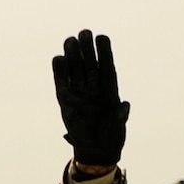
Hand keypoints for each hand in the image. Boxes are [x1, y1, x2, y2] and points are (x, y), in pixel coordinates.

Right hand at [52, 29, 130, 166]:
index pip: (107, 68)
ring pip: (76, 70)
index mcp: (110, 91)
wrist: (96, 151)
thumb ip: (120, 117)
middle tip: (84, 32)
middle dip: (88, 49)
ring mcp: (80, 94)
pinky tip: (59, 58)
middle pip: (90, 65)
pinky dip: (60, 72)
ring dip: (73, 55)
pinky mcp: (66, 102)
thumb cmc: (111, 138)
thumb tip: (124, 106)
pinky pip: (62, 83)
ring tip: (71, 40)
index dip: (105, 53)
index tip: (102, 37)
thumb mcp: (118, 129)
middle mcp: (94, 89)